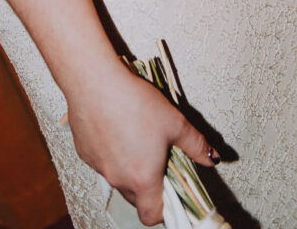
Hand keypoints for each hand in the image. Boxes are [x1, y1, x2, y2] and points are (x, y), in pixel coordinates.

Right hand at [66, 61, 219, 225]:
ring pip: (118, 178)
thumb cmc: (134, 101)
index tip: (170, 192)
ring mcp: (98, 167)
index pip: (152, 216)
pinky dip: (110, 153)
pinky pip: (101, 162)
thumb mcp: (174, 122)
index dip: (164, 209)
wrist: (95, 81)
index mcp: (143, 178)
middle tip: (156, 157)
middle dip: (147, 184)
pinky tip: (116, 128)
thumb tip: (212, 158)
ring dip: (128, 167)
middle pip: (136, 197)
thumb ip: (196, 145)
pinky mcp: (84, 152)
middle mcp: (118, 178)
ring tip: (136, 137)